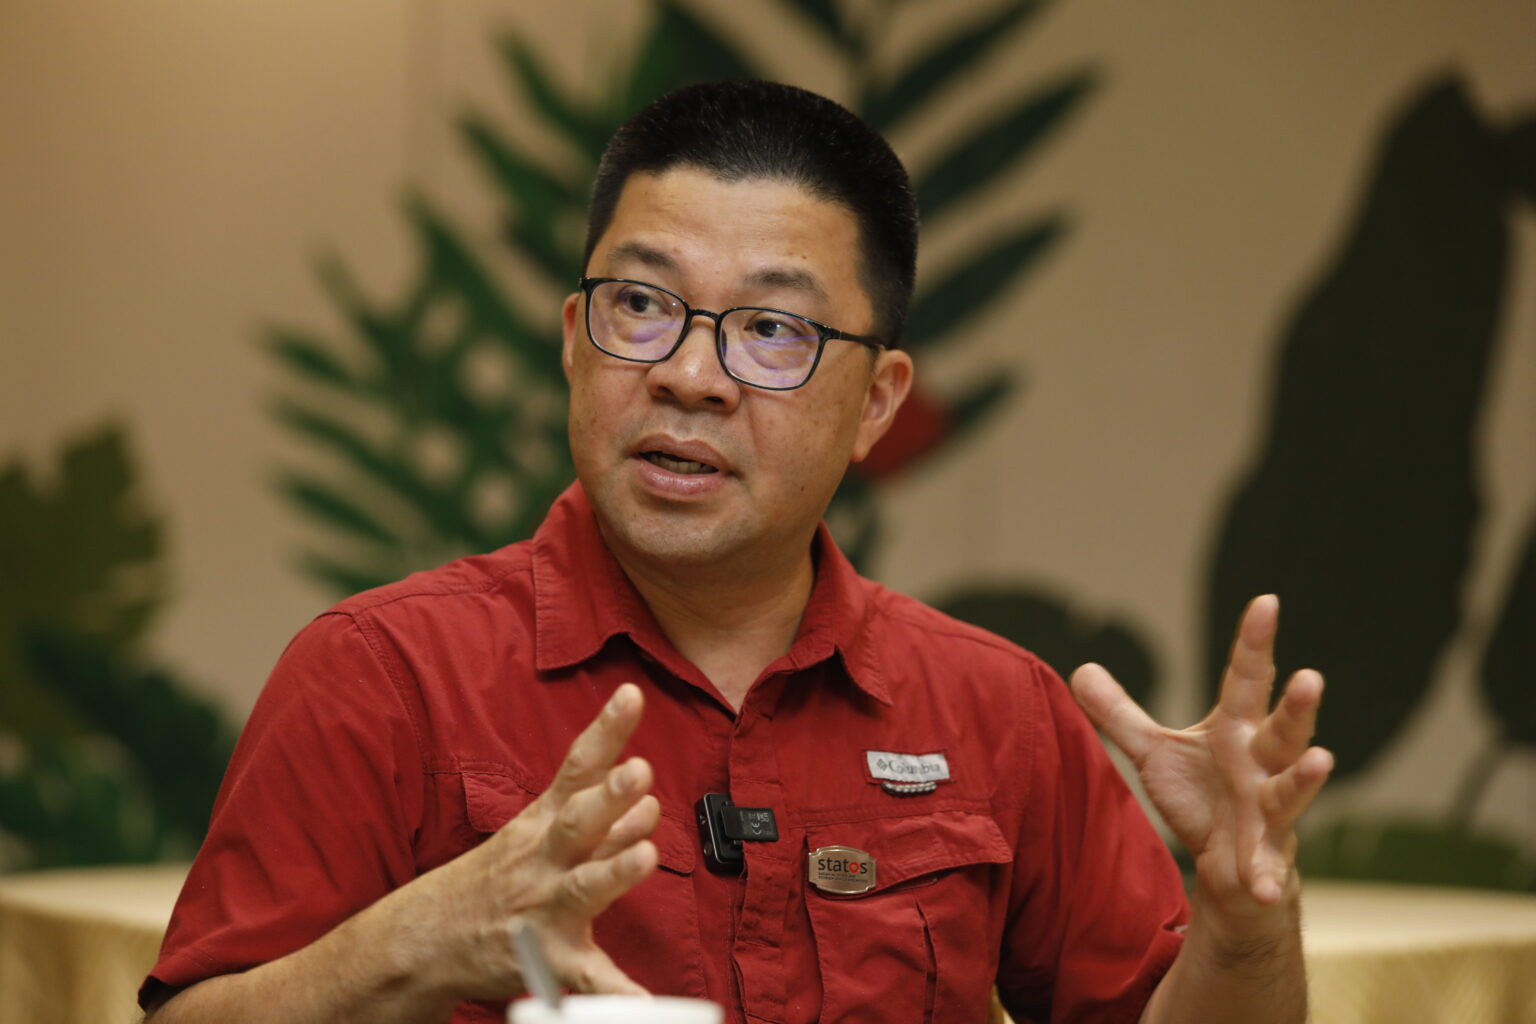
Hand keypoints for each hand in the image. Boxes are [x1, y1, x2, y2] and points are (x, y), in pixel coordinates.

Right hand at [399, 683, 659, 1000]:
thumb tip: (648, 798)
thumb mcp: (538, 838)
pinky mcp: (548, 960)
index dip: (605, 730)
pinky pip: (586, 978)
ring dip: (614, 870)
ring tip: (647, 856)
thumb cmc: (494, 880)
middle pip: (577, 821)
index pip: (577, 768)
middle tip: (640, 772)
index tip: (631, 695)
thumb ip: (599, 820)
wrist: (426, 941)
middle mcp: (543, 860)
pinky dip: (616, 991)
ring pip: (582, 888)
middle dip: (609, 796)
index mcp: (543, 824)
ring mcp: (544, 909)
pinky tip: (645, 1002)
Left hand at [1071, 596, 1332, 922]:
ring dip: (1307, 777)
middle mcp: (1261, 763)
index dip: (1255, 642)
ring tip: (1322, 760)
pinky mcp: (1265, 856)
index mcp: (1236, 729)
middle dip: (1297, 707)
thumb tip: (1081, 667)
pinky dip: (1266, 876)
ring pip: (1292, 789)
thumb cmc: (1201, 798)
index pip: (1246, 678)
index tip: (1266, 601)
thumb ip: (1120, 714)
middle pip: (1283, 729)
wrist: (1227, 867)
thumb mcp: (1154, 751)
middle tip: (1310, 678)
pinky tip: (1264, 886)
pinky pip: (1268, 866)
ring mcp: (1269, 810)